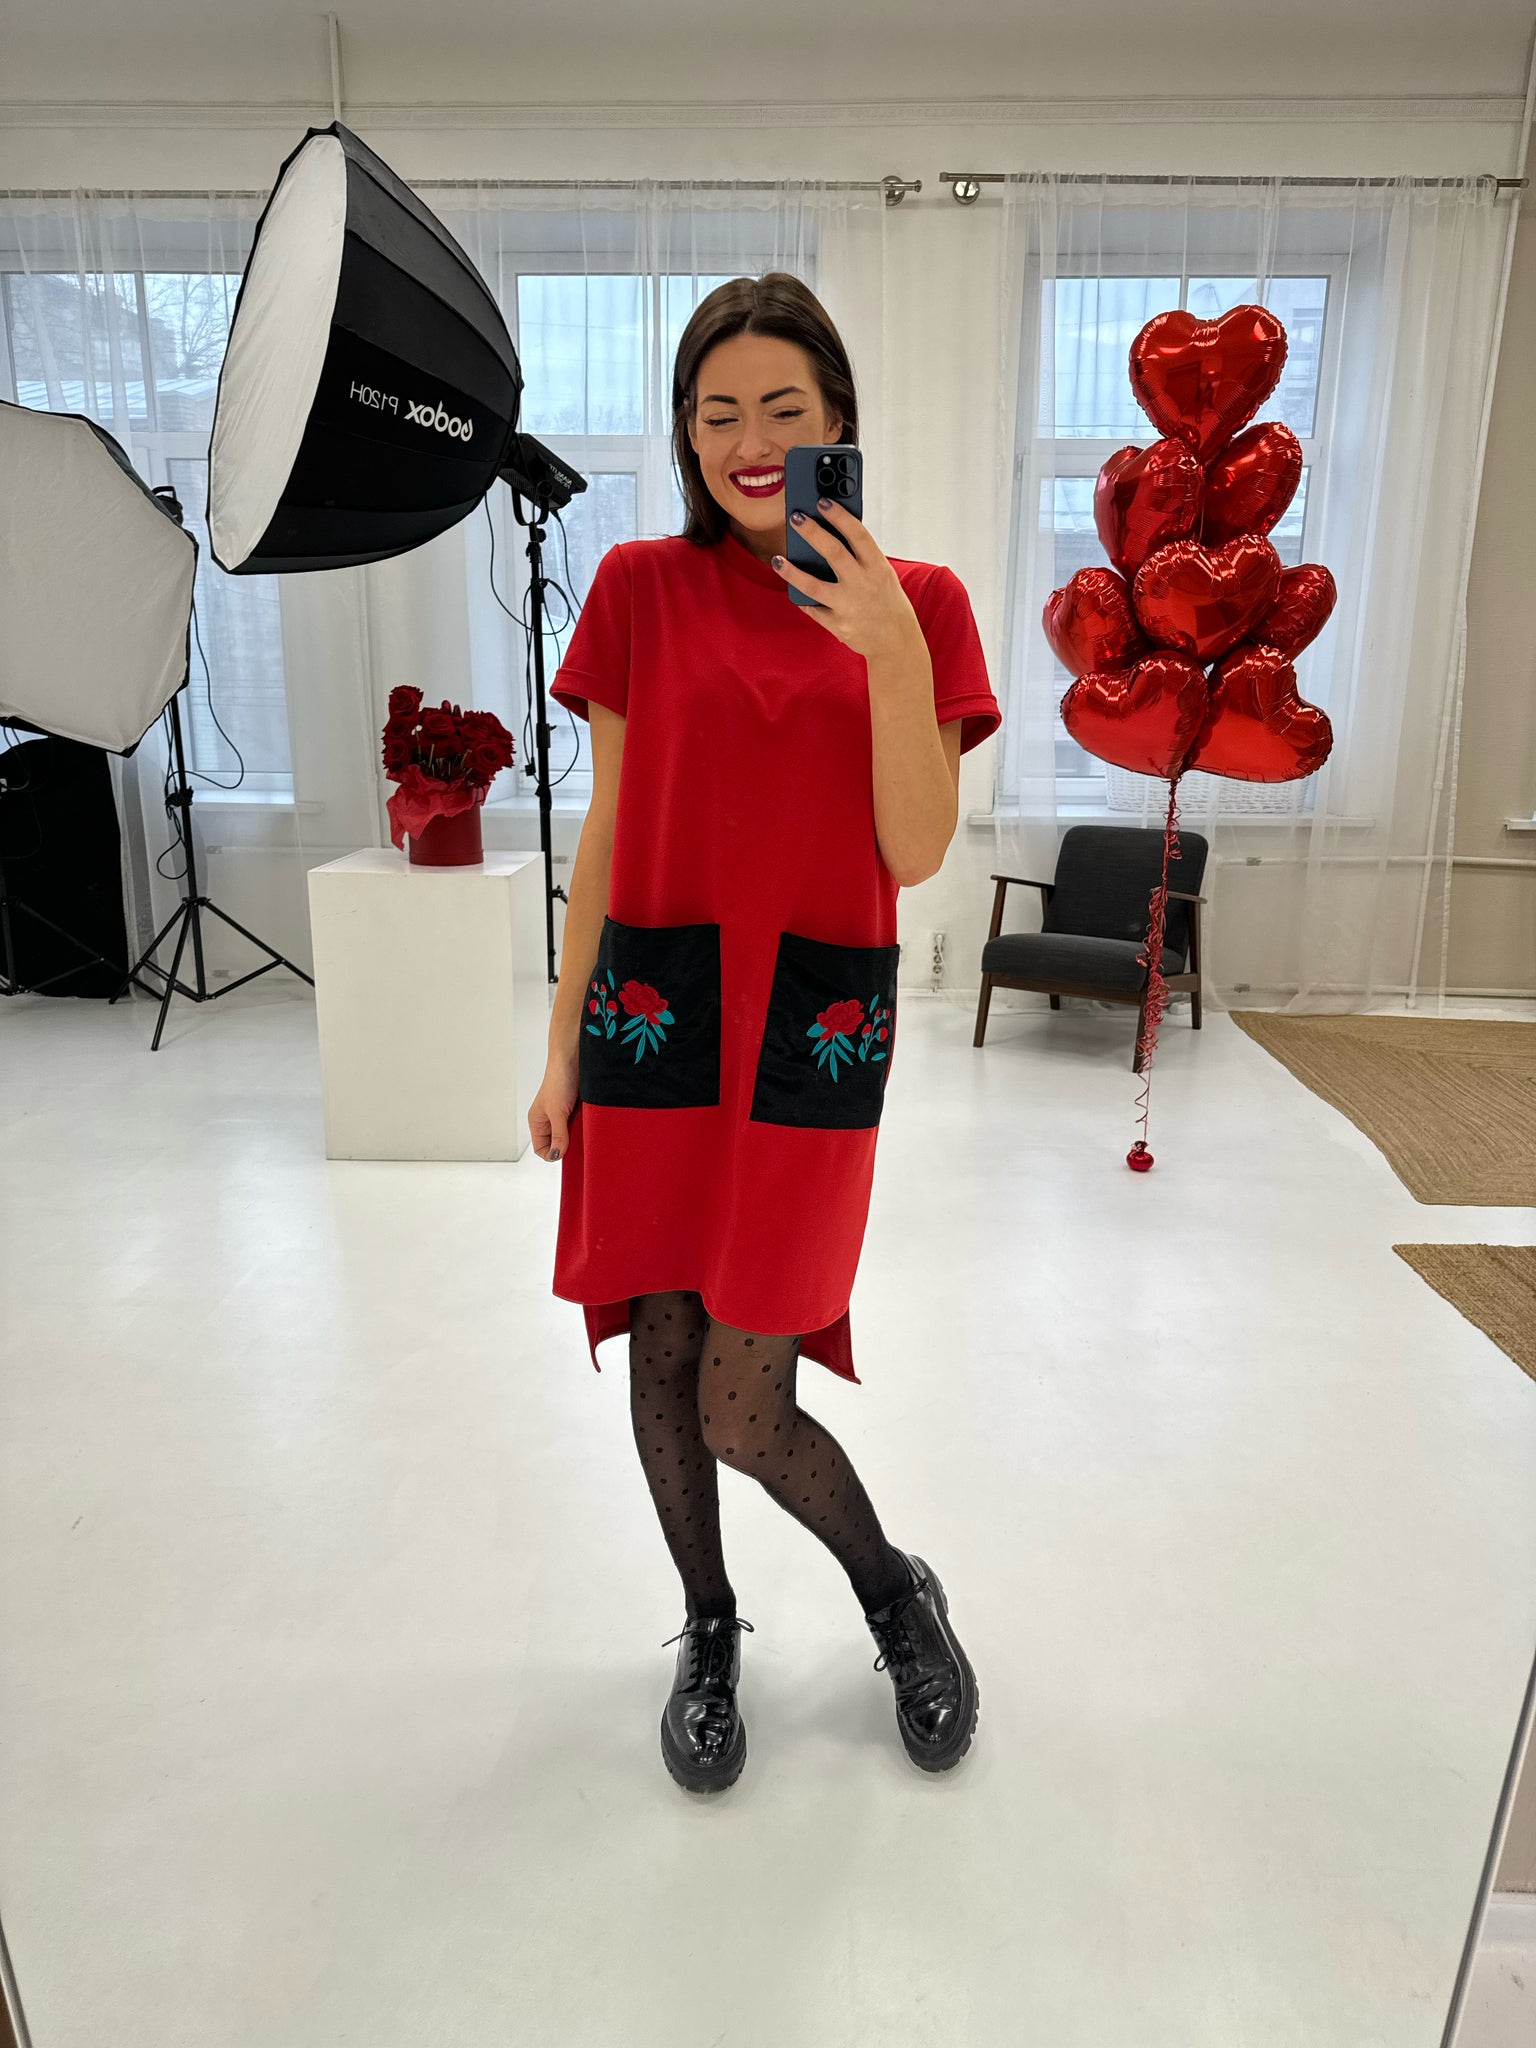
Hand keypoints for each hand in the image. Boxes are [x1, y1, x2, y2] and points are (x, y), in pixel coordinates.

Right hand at [530, 1048, 578, 1161]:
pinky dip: (585, 1127)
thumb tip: (557, 1155)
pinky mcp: (576, 1109)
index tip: (565, 1150)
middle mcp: (549, 1120)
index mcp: (537, 1122)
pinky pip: (580, 1125)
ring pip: (570, 1135)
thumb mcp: (557, 1112)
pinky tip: (589, 1123)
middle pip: (557, 1144)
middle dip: (567, 1146)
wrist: (573, 1058)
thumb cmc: (558, 1080)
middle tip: (577, 1141)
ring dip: (577, 1135)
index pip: (541, 1148)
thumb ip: (558, 1135)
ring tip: (583, 1129)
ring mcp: (563, 1115)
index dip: (552, 1153)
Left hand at [773, 498, 918, 661]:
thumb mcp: (882, 574)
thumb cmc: (887, 601)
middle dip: (812, 532)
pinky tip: (793, 589)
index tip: (823, 501)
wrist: (896, 641)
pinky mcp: (838, 625)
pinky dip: (802, 599)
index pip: (858, 534)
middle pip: (833, 552)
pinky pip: (813, 609)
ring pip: (813, 585)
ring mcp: (848, 606)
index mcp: (878, 567)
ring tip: (778, 560)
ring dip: (792, 571)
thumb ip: (860, 557)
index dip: (839, 516)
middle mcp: (863, 584)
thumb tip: (831, 533)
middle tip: (795, 517)